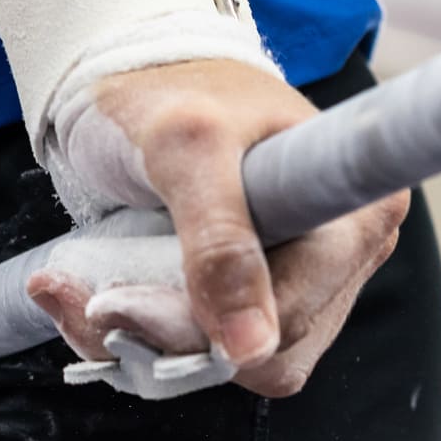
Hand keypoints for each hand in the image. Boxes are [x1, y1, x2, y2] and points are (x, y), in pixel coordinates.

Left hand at [28, 59, 406, 396]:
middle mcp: (342, 257)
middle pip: (264, 354)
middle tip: (91, 295)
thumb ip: (219, 241)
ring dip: (144, 343)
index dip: (218, 331)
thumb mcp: (187, 149)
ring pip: (229, 365)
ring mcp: (301, 282)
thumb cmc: (171, 92)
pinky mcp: (253, 298)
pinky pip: (204, 354)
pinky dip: (141, 337)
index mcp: (357, 213)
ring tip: (83, 291)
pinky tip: (96, 296)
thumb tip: (252, 346)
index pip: (295, 319)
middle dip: (167, 337)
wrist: (135, 75)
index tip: (125, 303)